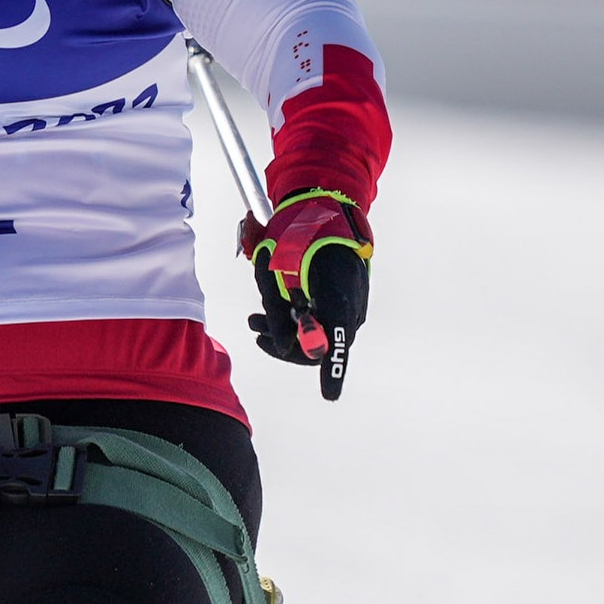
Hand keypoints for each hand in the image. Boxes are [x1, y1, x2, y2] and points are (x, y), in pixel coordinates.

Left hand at [239, 190, 370, 400]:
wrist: (326, 208)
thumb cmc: (298, 237)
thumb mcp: (276, 274)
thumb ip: (279, 313)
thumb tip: (281, 346)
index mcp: (337, 298)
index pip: (337, 343)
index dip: (332, 370)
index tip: (329, 395)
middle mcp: (349, 306)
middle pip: (320, 345)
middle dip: (284, 344)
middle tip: (254, 330)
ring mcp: (350, 304)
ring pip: (318, 332)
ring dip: (284, 331)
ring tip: (253, 319)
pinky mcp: (344, 299)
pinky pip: (322, 319)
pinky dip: (297, 319)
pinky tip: (270, 310)